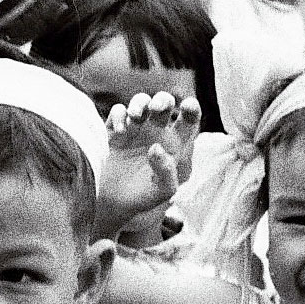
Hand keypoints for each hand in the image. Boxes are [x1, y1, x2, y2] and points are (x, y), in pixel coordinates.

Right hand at [99, 92, 200, 233]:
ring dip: (140, 103)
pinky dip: (119, 115)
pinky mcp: (114, 130)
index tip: (187, 105)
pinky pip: (118, 111)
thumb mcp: (162, 191)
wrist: (113, 204)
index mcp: (174, 143)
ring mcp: (135, 129)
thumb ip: (166, 171)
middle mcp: (156, 131)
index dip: (191, 109)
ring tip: (136, 116)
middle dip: (162, 100)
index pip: (188, 120)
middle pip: (164, 103)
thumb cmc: (143, 197)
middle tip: (156, 109)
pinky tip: (120, 130)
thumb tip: (156, 148)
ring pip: (141, 101)